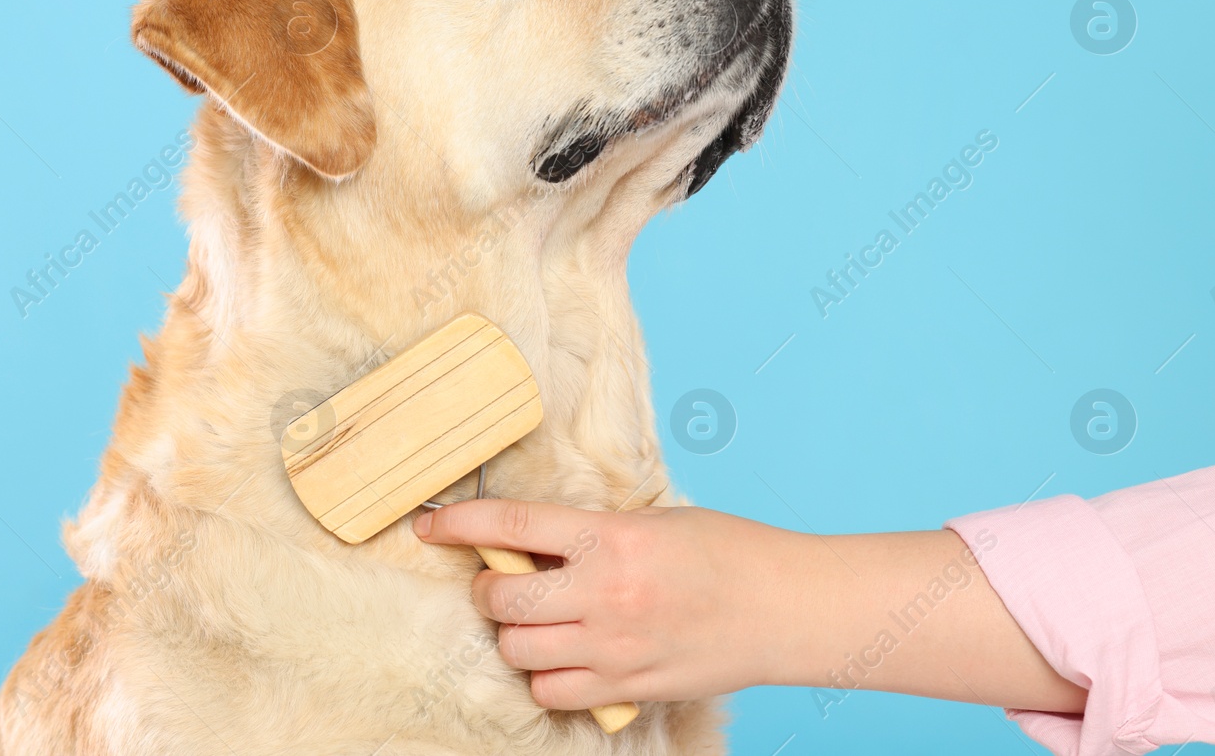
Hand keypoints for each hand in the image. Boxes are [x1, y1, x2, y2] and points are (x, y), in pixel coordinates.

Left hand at [414, 499, 1086, 714]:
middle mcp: (603, 592)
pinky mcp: (627, 686)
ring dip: (516, 632)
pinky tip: (566, 656)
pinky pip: (552, 692)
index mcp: (610, 536)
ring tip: (542, 618)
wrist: (786, 606)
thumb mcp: (652, 521)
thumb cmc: (726, 551)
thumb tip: (528, 542)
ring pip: (518, 649)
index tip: (428, 524)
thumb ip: (590, 533)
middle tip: (507, 579)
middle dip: (490, 587)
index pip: (513, 524)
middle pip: (501, 598)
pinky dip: (546, 676)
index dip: (459, 523)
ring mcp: (614, 646)